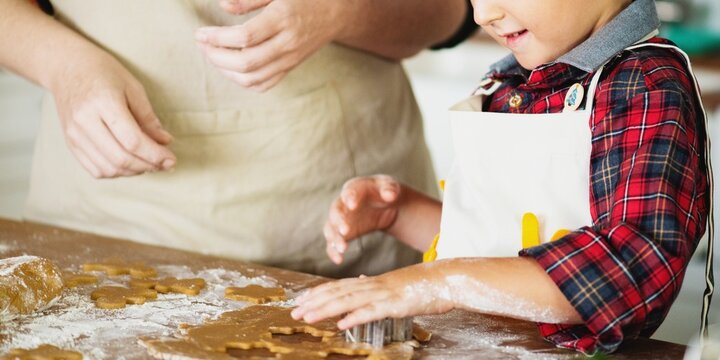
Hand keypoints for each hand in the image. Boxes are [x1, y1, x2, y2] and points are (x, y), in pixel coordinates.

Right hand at [51, 53, 175, 177]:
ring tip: (150, 163)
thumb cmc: (104, 73)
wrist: (67, 67)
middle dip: (148, 166)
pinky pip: (95, 169)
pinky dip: (116, 173)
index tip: (171, 159)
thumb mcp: (133, 87)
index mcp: (103, 102)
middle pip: (120, 158)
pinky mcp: (70, 143)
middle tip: (165, 164)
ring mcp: (74, 134)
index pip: (132, 141)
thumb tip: (166, 142)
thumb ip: (148, 117)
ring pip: (108, 168)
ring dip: (133, 172)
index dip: (155, 155)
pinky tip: (130, 164)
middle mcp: (85, 121)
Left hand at [195, 0, 343, 90]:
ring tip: (213, 56)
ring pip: (253, 78)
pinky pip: (264, 85)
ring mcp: (290, 59)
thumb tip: (222, 5)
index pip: (245, 37)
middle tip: (202, 45)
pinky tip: (231, 69)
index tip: (201, 33)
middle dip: (216, 57)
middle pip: (246, 62)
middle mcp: (287, 43)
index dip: (218, 38)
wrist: (337, 12)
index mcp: (283, 18)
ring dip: (226, 71)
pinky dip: (243, 81)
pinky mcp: (290, 68)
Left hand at [291, 263, 452, 328]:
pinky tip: (341, 324)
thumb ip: (377, 286)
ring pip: (348, 301)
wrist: (448, 278)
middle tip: (294, 312)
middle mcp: (374, 285)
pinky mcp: (396, 304)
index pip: (340, 286)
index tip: (302, 300)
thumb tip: (361, 285)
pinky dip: (355, 317)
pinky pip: (372, 311)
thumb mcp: (396, 284)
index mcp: (374, 282)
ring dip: (325, 309)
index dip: (319, 293)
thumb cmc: (424, 284)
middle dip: (314, 303)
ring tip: (307, 317)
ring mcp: (384, 294)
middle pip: (338, 293)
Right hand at [324, 175, 401, 264]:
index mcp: (354, 188)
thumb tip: (389, 195)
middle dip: (339, 221)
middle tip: (346, 231)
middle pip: (335, 211)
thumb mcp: (390, 187)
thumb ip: (389, 189)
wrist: (383, 205)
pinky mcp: (341, 234)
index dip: (350, 197)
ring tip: (343, 249)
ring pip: (331, 228)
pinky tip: (339, 260)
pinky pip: (332, 243)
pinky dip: (333, 251)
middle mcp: (342, 204)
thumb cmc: (385, 192)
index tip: (352, 205)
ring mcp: (340, 220)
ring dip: (334, 238)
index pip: (349, 191)